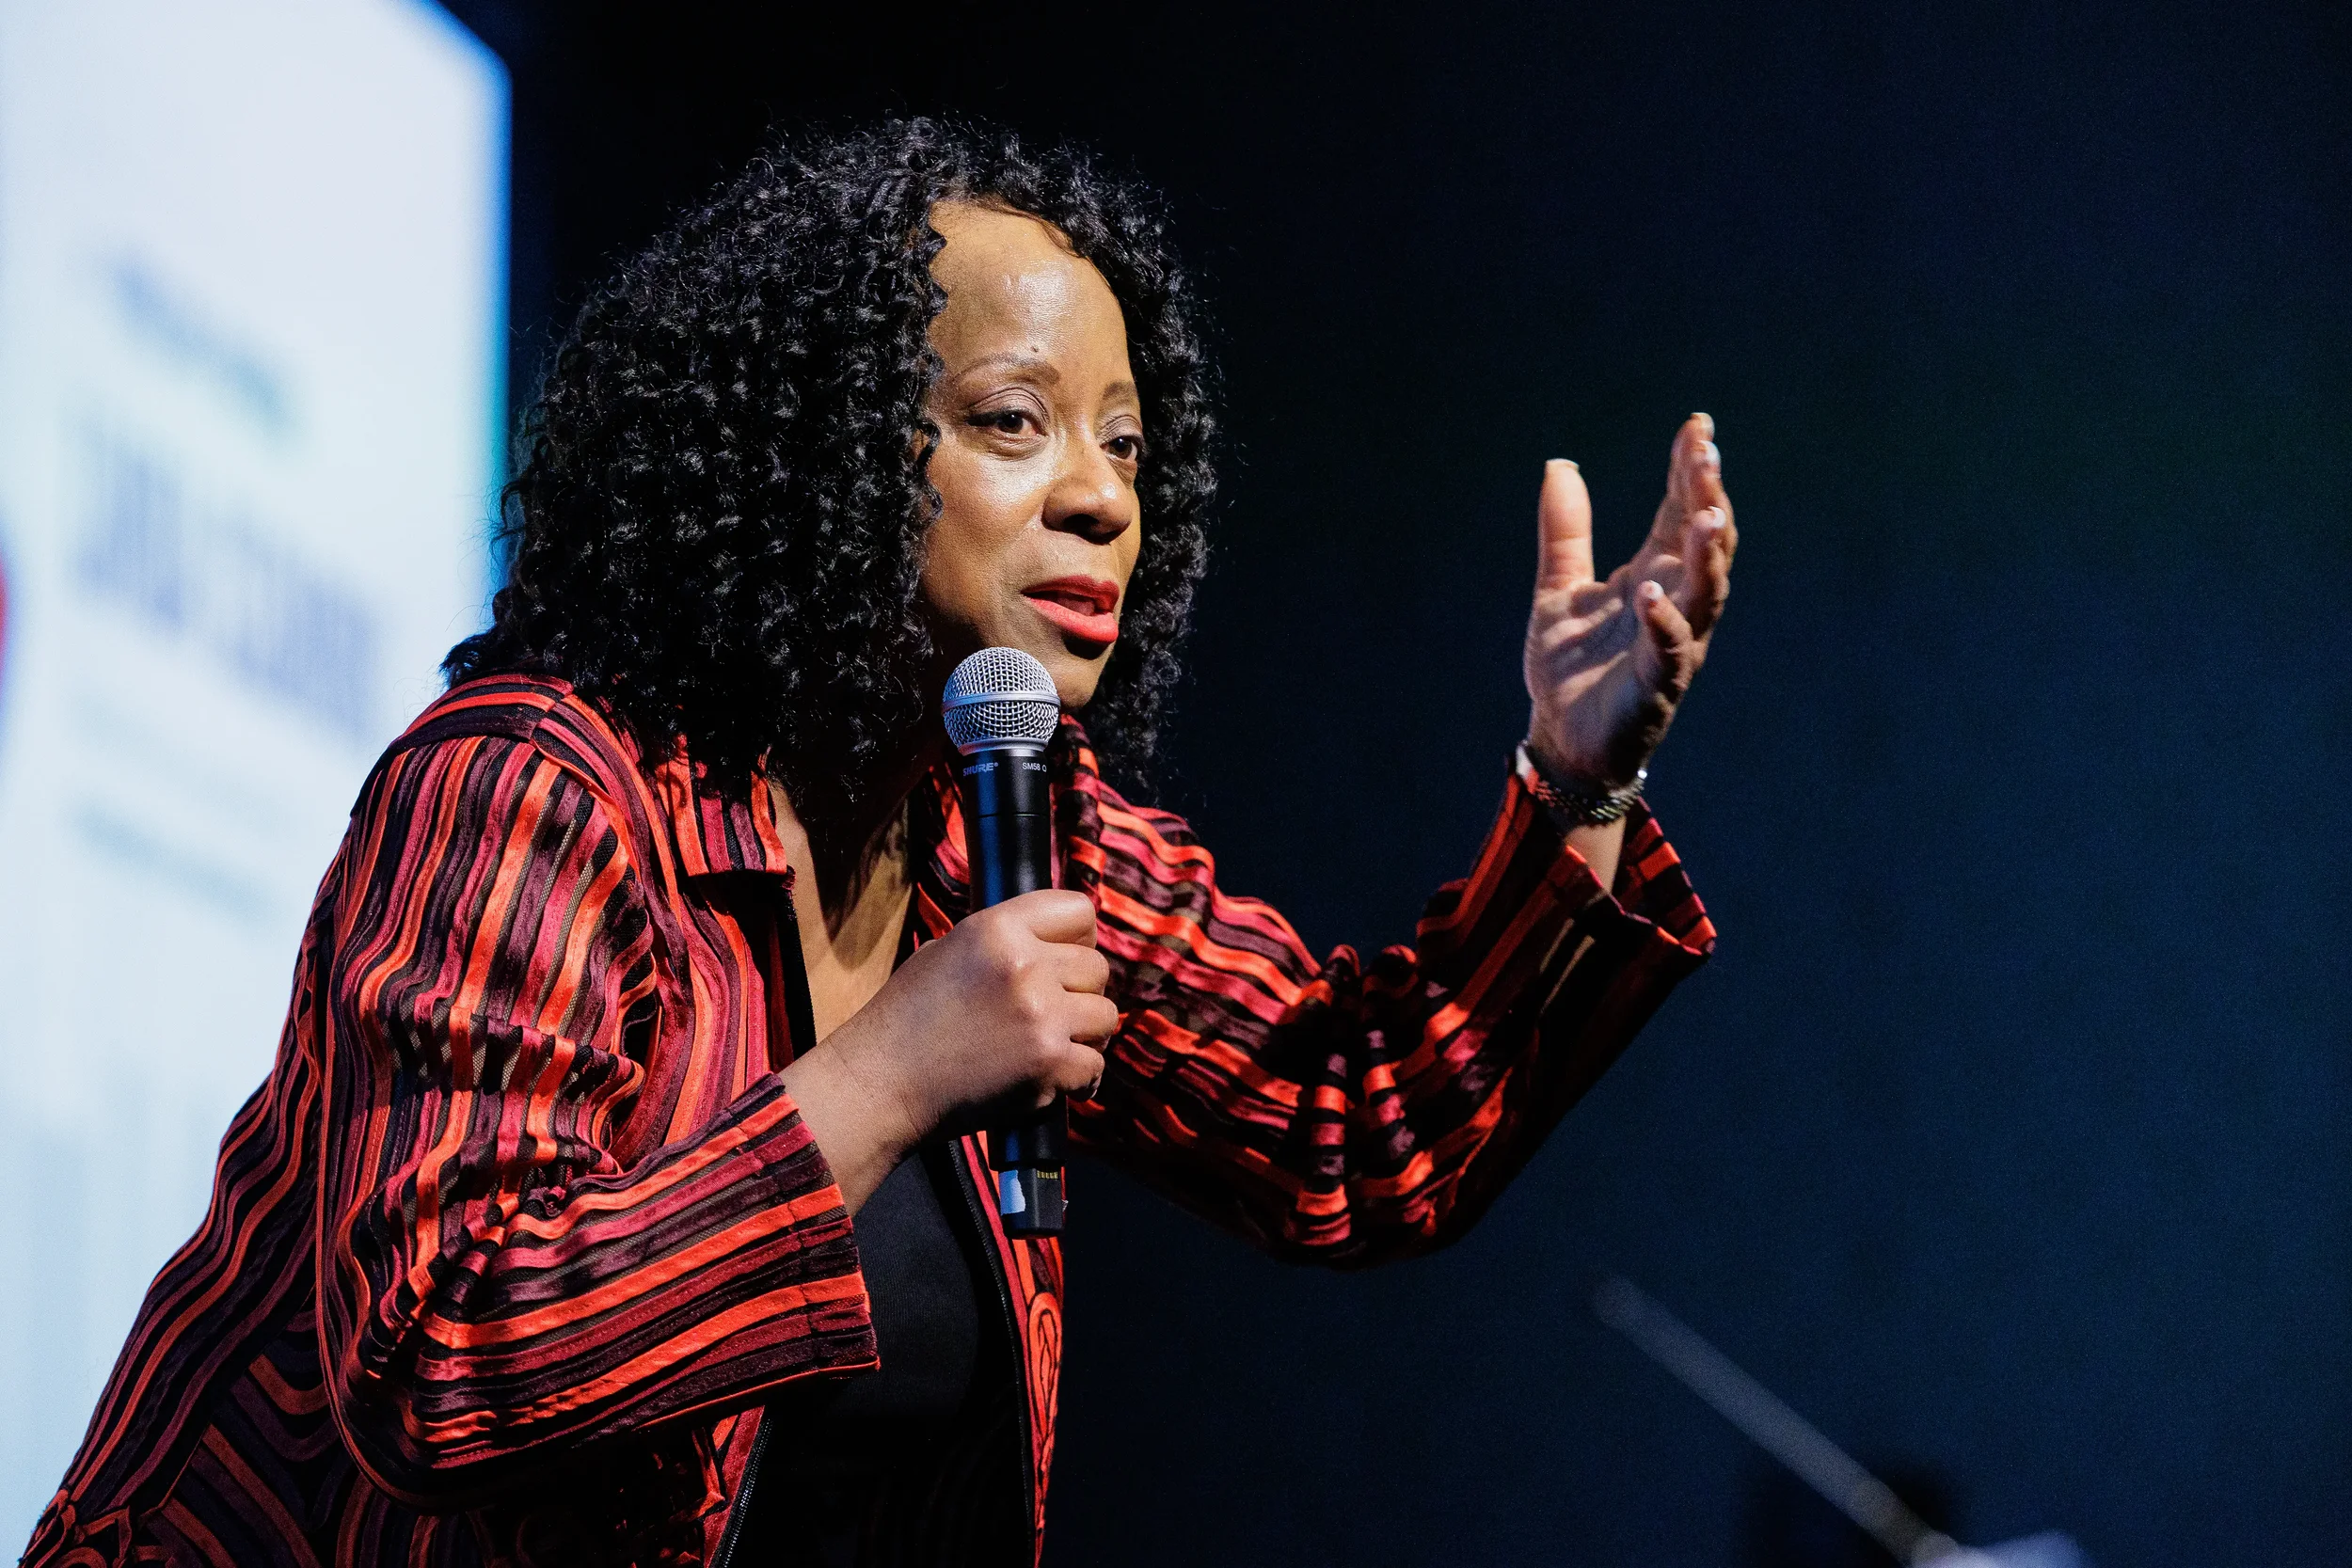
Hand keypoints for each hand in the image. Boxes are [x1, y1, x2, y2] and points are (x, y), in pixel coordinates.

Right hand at [781, 890, 1114, 1210]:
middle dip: (1079, 992)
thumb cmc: (906, 1020)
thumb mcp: (948, 951)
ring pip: (1106, 1016)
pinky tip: (1050, 1078)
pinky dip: (1078, 1078)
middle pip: (1097, 968)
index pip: (1079, 911)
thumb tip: (1055, 943)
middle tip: (1048, 1014)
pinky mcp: (1050, 1063)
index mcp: (998, 928)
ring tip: (1048, 1045)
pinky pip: (1094, 1065)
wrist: (882, 1084)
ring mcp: (1042, 1015)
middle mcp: (1026, 965)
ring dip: (1085, 1034)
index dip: (1077, 938)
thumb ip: (1005, 941)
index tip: (1065, 961)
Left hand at [1523, 413, 1737, 786]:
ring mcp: (1673, 642)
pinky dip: (1664, 620)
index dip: (1690, 468)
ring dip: (1707, 554)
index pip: (1680, 510)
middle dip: (1709, 498)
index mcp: (1654, 573)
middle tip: (1706, 453)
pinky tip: (1650, 592)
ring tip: (1706, 515)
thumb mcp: (1559, 588)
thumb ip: (1565, 532)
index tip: (1698, 424)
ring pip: (1706, 592)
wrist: (1563, 738)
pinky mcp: (1658, 684)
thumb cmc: (1573, 666)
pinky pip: (1670, 649)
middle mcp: (1674, 602)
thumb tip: (1560, 464)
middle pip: (1705, 542)